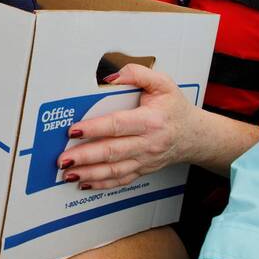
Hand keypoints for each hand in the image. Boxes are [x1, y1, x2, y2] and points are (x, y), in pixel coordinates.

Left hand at [57, 64, 199, 190]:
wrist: (194, 135)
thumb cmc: (174, 107)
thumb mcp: (163, 83)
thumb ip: (137, 74)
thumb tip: (111, 74)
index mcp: (150, 121)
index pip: (118, 125)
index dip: (95, 128)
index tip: (74, 130)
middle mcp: (148, 143)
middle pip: (112, 151)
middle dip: (85, 156)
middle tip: (63, 159)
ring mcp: (145, 160)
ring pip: (115, 170)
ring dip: (90, 173)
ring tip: (68, 174)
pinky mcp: (143, 169)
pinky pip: (121, 180)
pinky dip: (102, 184)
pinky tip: (85, 184)